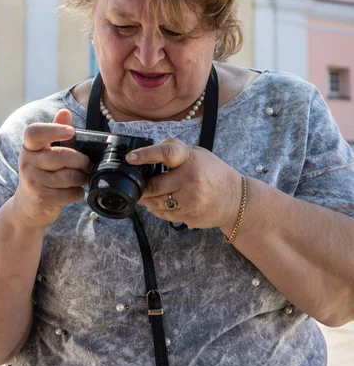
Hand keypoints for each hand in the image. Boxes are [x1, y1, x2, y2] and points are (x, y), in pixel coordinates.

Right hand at [11, 110, 91, 229]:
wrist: (28, 207)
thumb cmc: (41, 174)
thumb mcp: (44, 152)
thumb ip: (56, 132)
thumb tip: (65, 112)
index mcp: (29, 148)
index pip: (35, 133)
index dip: (54, 129)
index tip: (72, 131)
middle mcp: (27, 163)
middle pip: (62, 156)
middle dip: (82, 161)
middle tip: (88, 164)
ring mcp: (33, 182)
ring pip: (70, 177)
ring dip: (82, 178)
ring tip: (82, 177)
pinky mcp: (42, 198)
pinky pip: (71, 193)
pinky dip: (78, 192)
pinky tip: (74, 191)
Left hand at [126, 138, 241, 230]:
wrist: (235, 199)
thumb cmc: (213, 172)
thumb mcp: (197, 153)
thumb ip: (174, 149)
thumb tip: (148, 152)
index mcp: (191, 159)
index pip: (166, 153)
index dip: (145, 155)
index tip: (131, 158)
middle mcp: (191, 180)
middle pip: (154, 186)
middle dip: (142, 187)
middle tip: (137, 184)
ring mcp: (190, 201)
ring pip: (156, 203)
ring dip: (147, 199)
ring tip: (147, 194)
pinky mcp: (189, 216)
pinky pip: (164, 214)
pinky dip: (157, 209)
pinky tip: (160, 203)